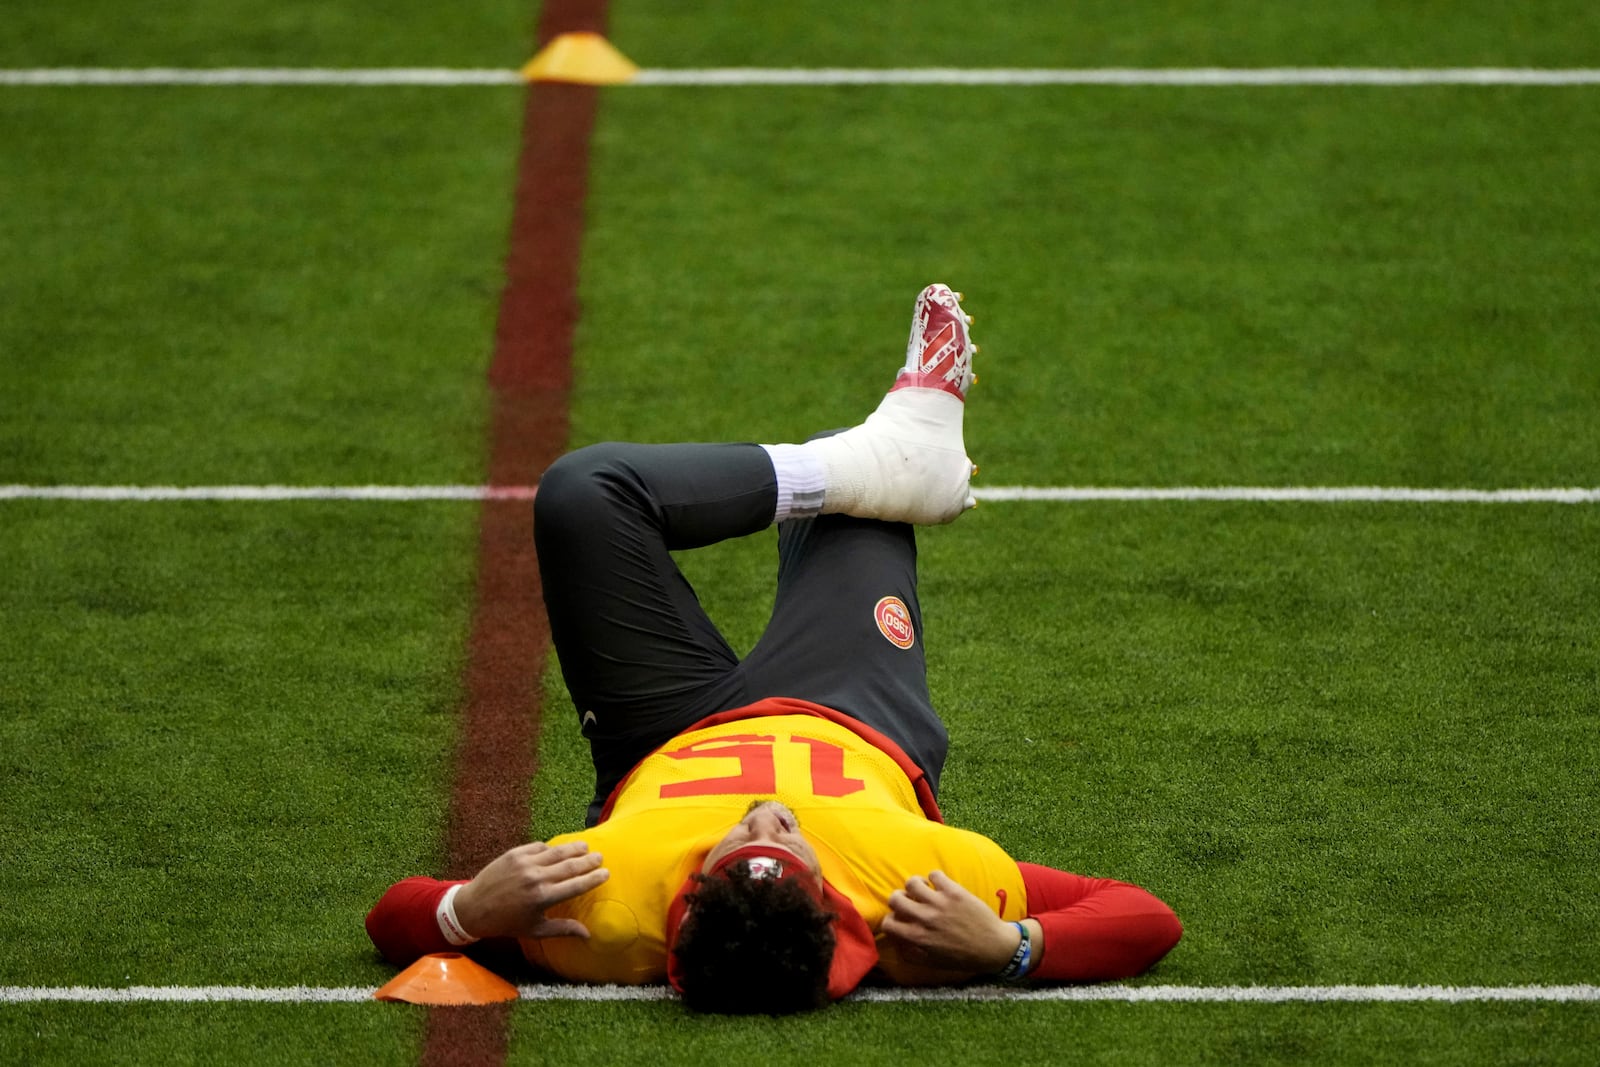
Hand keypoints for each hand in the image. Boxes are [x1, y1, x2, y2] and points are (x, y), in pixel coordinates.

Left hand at [452, 841, 608, 940]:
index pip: (577, 884)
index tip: (606, 873)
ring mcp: (525, 863)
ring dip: (574, 848)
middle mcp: (536, 878)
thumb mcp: (535, 930)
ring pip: (557, 851)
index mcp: (543, 898)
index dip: (594, 878)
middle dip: (589, 860)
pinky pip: (539, 846)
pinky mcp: (515, 853)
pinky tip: (557, 850)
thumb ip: (563, 929)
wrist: (473, 908)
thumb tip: (588, 934)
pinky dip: (550, 847)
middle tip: (600, 857)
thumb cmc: (506, 923)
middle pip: (571, 865)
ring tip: (585, 847)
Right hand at [880, 870, 1022, 973]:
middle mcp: (925, 918)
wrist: (994, 947)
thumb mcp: (933, 962)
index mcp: (918, 937)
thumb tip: (896, 943)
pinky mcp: (954, 891)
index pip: (888, 923)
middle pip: (894, 898)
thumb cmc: (963, 957)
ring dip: (915, 885)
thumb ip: (911, 954)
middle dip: (898, 899)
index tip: (898, 919)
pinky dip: (934, 878)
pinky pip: (934, 874)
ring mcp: (939, 902)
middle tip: (908, 901)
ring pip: (912, 882)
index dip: (890, 920)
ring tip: (923, 889)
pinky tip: (940, 886)